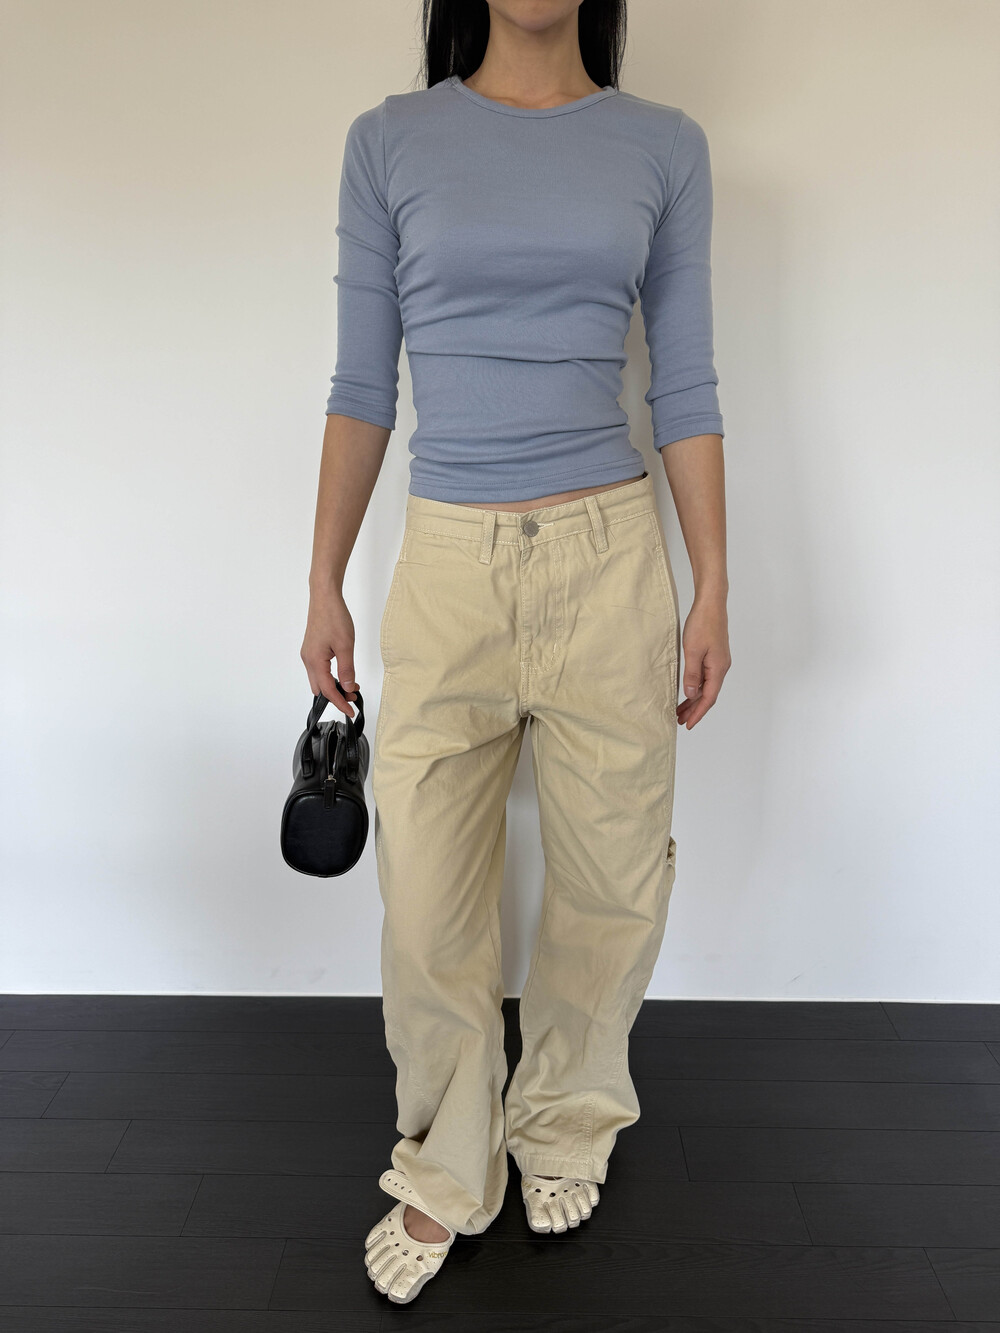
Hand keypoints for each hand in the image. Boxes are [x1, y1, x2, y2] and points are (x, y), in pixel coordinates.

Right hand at [300, 588, 358, 717]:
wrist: (324, 597)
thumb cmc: (334, 617)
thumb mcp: (346, 646)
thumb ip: (347, 669)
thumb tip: (348, 687)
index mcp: (315, 661)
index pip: (327, 690)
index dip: (339, 703)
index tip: (350, 711)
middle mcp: (308, 660)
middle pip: (320, 688)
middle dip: (336, 696)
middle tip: (354, 698)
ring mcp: (308, 654)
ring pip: (319, 680)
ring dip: (334, 686)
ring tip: (352, 685)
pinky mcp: (311, 649)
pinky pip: (319, 670)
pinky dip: (330, 677)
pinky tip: (342, 674)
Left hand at [677, 591, 730, 729]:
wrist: (712, 604)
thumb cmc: (702, 624)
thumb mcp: (693, 651)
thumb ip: (692, 674)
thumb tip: (691, 695)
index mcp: (718, 669)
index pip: (708, 698)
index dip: (698, 713)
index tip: (688, 725)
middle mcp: (721, 668)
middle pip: (708, 695)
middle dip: (694, 709)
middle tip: (679, 720)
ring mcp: (719, 662)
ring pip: (706, 687)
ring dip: (694, 699)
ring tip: (680, 710)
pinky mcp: (715, 656)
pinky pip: (706, 677)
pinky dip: (696, 687)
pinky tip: (688, 690)